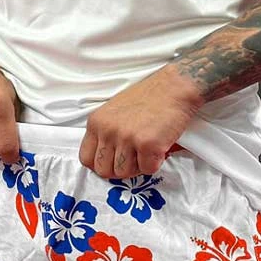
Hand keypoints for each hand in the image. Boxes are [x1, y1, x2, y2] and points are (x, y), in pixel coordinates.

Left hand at [79, 66, 203, 178]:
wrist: (174, 87)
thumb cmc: (149, 97)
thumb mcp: (115, 110)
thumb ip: (106, 132)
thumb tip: (105, 158)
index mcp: (97, 122)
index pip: (86, 158)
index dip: (101, 164)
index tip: (113, 162)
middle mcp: (108, 131)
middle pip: (104, 170)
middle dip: (120, 169)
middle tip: (133, 158)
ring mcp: (127, 138)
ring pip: (125, 173)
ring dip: (138, 166)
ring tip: (147, 149)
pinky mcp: (148, 145)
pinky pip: (147, 169)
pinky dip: (155, 162)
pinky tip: (158, 146)